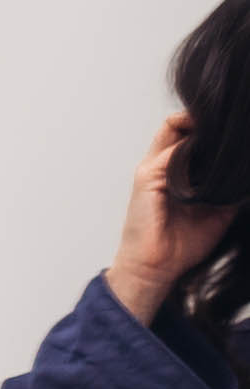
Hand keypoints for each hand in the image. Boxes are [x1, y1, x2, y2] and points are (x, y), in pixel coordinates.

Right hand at [107, 114, 237, 322]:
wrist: (157, 268)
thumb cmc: (181, 245)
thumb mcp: (219, 211)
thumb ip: (230, 190)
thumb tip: (245, 176)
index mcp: (174, 174)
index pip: (186, 135)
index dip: (206, 128)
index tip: (232, 133)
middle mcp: (161, 167)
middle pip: (176, 125)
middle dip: (201, 119)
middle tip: (229, 126)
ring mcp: (152, 170)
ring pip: (173, 129)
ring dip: (198, 127)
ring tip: (224, 134)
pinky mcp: (148, 178)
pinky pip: (171, 151)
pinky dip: (192, 147)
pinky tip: (213, 156)